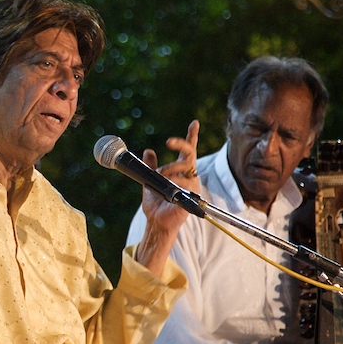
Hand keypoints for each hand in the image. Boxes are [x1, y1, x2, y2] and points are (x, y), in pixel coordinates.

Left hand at [136, 119, 199, 275]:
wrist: (156, 220)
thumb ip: (150, 166)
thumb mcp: (149, 180)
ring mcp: (192, 183)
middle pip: (190, 153)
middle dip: (181, 144)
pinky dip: (174, 180)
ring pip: (184, 165)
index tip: (194, 122)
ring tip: (160, 177)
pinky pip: (185, 180)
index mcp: (180, 171)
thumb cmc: (155, 203)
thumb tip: (148, 150)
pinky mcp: (193, 193)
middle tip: (169, 141)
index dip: (192, 136)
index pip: (189, 151)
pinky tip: (167, 187)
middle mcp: (189, 175)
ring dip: (169, 168)